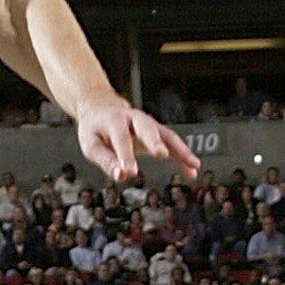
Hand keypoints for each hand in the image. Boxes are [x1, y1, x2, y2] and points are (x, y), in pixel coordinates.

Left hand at [76, 95, 199, 187]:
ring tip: (193, 164)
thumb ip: (105, 160)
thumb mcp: (91, 145)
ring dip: (180, 149)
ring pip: (167, 134)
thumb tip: (121, 175)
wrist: (102, 109)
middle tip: (162, 154)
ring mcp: (149, 124)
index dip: (125, 155)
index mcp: (114, 120)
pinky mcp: (157, 132)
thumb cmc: (95, 129)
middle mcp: (134, 119)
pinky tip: (192, 170)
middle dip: (155, 141)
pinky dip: (183, 157)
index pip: (121, 138)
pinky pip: (173, 144)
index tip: (129, 171)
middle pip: (147, 128)